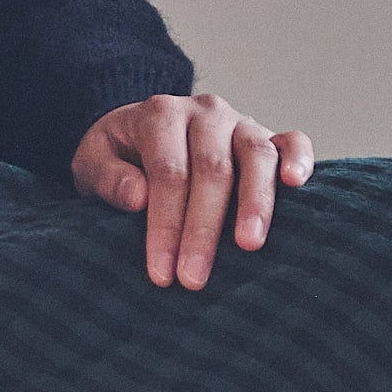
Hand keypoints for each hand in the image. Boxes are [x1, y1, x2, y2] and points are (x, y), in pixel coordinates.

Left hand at [71, 90, 314, 287]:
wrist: (140, 132)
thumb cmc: (118, 158)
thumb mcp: (93, 163)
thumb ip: (107, 177)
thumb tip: (138, 197)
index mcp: (160, 115)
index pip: (168, 174)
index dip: (165, 224)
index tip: (162, 272)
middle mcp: (205, 113)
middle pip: (212, 170)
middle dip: (202, 229)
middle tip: (194, 279)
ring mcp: (240, 122)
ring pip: (255, 156)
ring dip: (254, 203)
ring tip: (248, 246)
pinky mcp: (268, 136)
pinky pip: (292, 140)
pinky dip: (299, 159)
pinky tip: (297, 184)